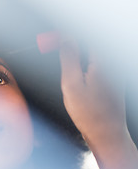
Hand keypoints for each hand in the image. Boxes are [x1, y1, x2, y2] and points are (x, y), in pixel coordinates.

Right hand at [59, 39, 137, 168]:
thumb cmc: (90, 114)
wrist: (106, 134)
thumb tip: (66, 38)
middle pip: (89, 44)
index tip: (53, 37)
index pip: (85, 37)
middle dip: (71, 43)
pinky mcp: (112, 79)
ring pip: (92, 54)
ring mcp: (114, 72)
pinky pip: (96, 63)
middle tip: (53, 46)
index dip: (67, 34)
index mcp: (104, 62)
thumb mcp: (71, 84)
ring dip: (77, 54)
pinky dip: (83, 63)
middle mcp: (112, 64)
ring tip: (64, 63)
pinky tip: (76, 74)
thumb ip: (69, 57)